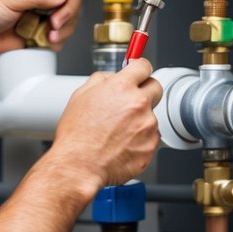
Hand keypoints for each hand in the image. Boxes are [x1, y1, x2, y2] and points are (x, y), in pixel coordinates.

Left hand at [0, 0, 81, 63]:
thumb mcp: (9, 0)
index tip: (61, 7)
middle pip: (69, 1)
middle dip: (67, 15)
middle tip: (54, 24)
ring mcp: (39, 16)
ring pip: (67, 20)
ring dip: (63, 30)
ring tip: (48, 36)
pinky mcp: (38, 33)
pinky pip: (58, 36)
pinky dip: (56, 41)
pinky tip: (44, 41)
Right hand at [47, 59, 162, 190]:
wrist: (79, 165)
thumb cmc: (76, 135)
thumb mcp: (80, 96)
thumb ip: (100, 80)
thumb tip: (111, 77)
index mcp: (121, 87)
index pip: (143, 66)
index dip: (139, 68)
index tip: (138, 72)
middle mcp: (138, 104)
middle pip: (156, 87)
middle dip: (145, 91)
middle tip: (129, 102)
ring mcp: (147, 125)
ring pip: (151, 115)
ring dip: (139, 120)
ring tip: (116, 131)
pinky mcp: (151, 146)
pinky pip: (150, 137)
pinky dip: (140, 139)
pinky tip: (121, 144)